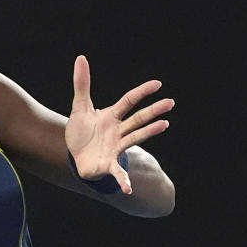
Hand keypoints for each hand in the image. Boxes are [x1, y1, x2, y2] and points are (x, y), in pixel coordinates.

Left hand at [65, 55, 173, 193]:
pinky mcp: (109, 165)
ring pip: (134, 138)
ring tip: (164, 125)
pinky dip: (123, 181)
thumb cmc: (82, 133)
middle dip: (153, 111)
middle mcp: (118, 131)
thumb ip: (82, 85)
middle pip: (138, 119)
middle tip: (170, 103)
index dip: (142, 92)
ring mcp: (116, 148)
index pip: (129, 101)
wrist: (76, 156)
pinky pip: (118, 173)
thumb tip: (81, 58)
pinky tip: (127, 188)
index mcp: (112, 117)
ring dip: (149, 132)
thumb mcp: (79, 108)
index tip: (158, 84)